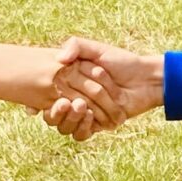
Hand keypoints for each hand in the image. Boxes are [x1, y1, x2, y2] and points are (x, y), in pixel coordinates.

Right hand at [45, 37, 165, 138]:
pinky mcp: (98, 126)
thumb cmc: (121, 61)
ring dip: (71, 119)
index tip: (43, 102)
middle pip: (52, 118)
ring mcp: (85, 116)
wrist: (145, 79)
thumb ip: (75, 46)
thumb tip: (59, 57)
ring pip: (66, 128)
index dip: (36, 103)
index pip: (43, 99)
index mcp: (66, 85)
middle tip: (66, 103)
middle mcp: (72, 102)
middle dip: (56, 113)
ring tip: (82, 106)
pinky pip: (82, 135)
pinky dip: (85, 127)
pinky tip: (91, 116)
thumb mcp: (96, 49)